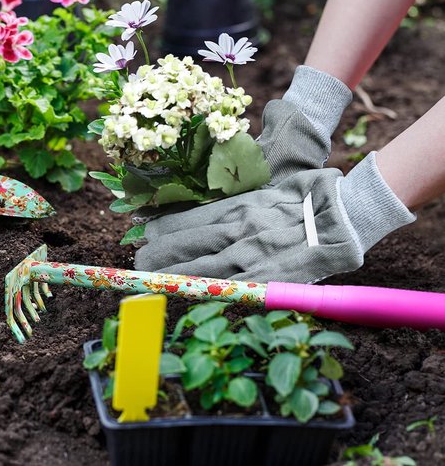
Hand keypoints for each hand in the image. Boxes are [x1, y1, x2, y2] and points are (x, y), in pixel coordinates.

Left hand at [135, 152, 414, 282]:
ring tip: (150, 276)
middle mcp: (241, 228)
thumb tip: (219, 211)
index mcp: (241, 207)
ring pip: (205, 264)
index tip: (146, 232)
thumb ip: (245, 202)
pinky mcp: (269, 273)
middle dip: (163, 252)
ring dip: (176, 271)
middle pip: (193, 242)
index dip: (168, 228)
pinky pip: (233, 283)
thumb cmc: (309, 197)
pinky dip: (209, 289)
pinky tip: (189, 292)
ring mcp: (253, 251)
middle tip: (138, 261)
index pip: (194, 219)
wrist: (344, 215)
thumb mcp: (272, 190)